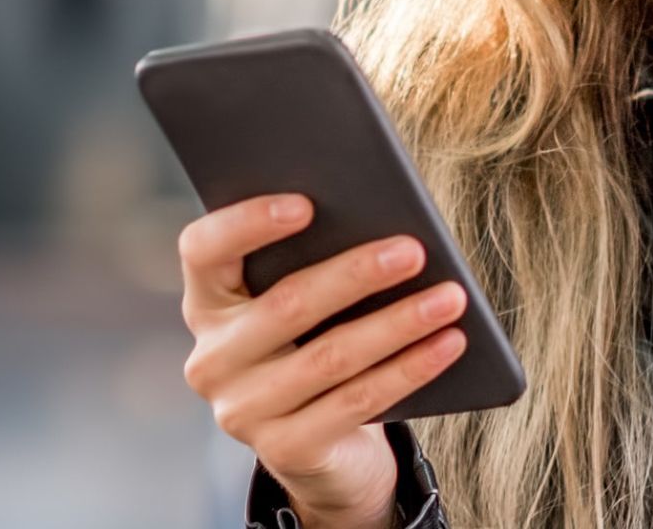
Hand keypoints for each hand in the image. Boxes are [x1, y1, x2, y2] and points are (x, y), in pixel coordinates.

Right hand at [178, 193, 467, 528]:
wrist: (321, 448)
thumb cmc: (315, 345)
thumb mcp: (303, 306)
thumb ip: (314, 262)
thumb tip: (382, 226)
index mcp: (207, 303)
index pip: (203, 250)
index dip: (247, 223)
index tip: (307, 203)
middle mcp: (213, 358)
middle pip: (285, 305)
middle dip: (357, 274)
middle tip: (414, 250)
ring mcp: (243, 410)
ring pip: (331, 356)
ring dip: (398, 323)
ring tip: (449, 298)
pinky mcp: (284, 450)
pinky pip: (357, 401)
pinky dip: (408, 369)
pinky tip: (447, 344)